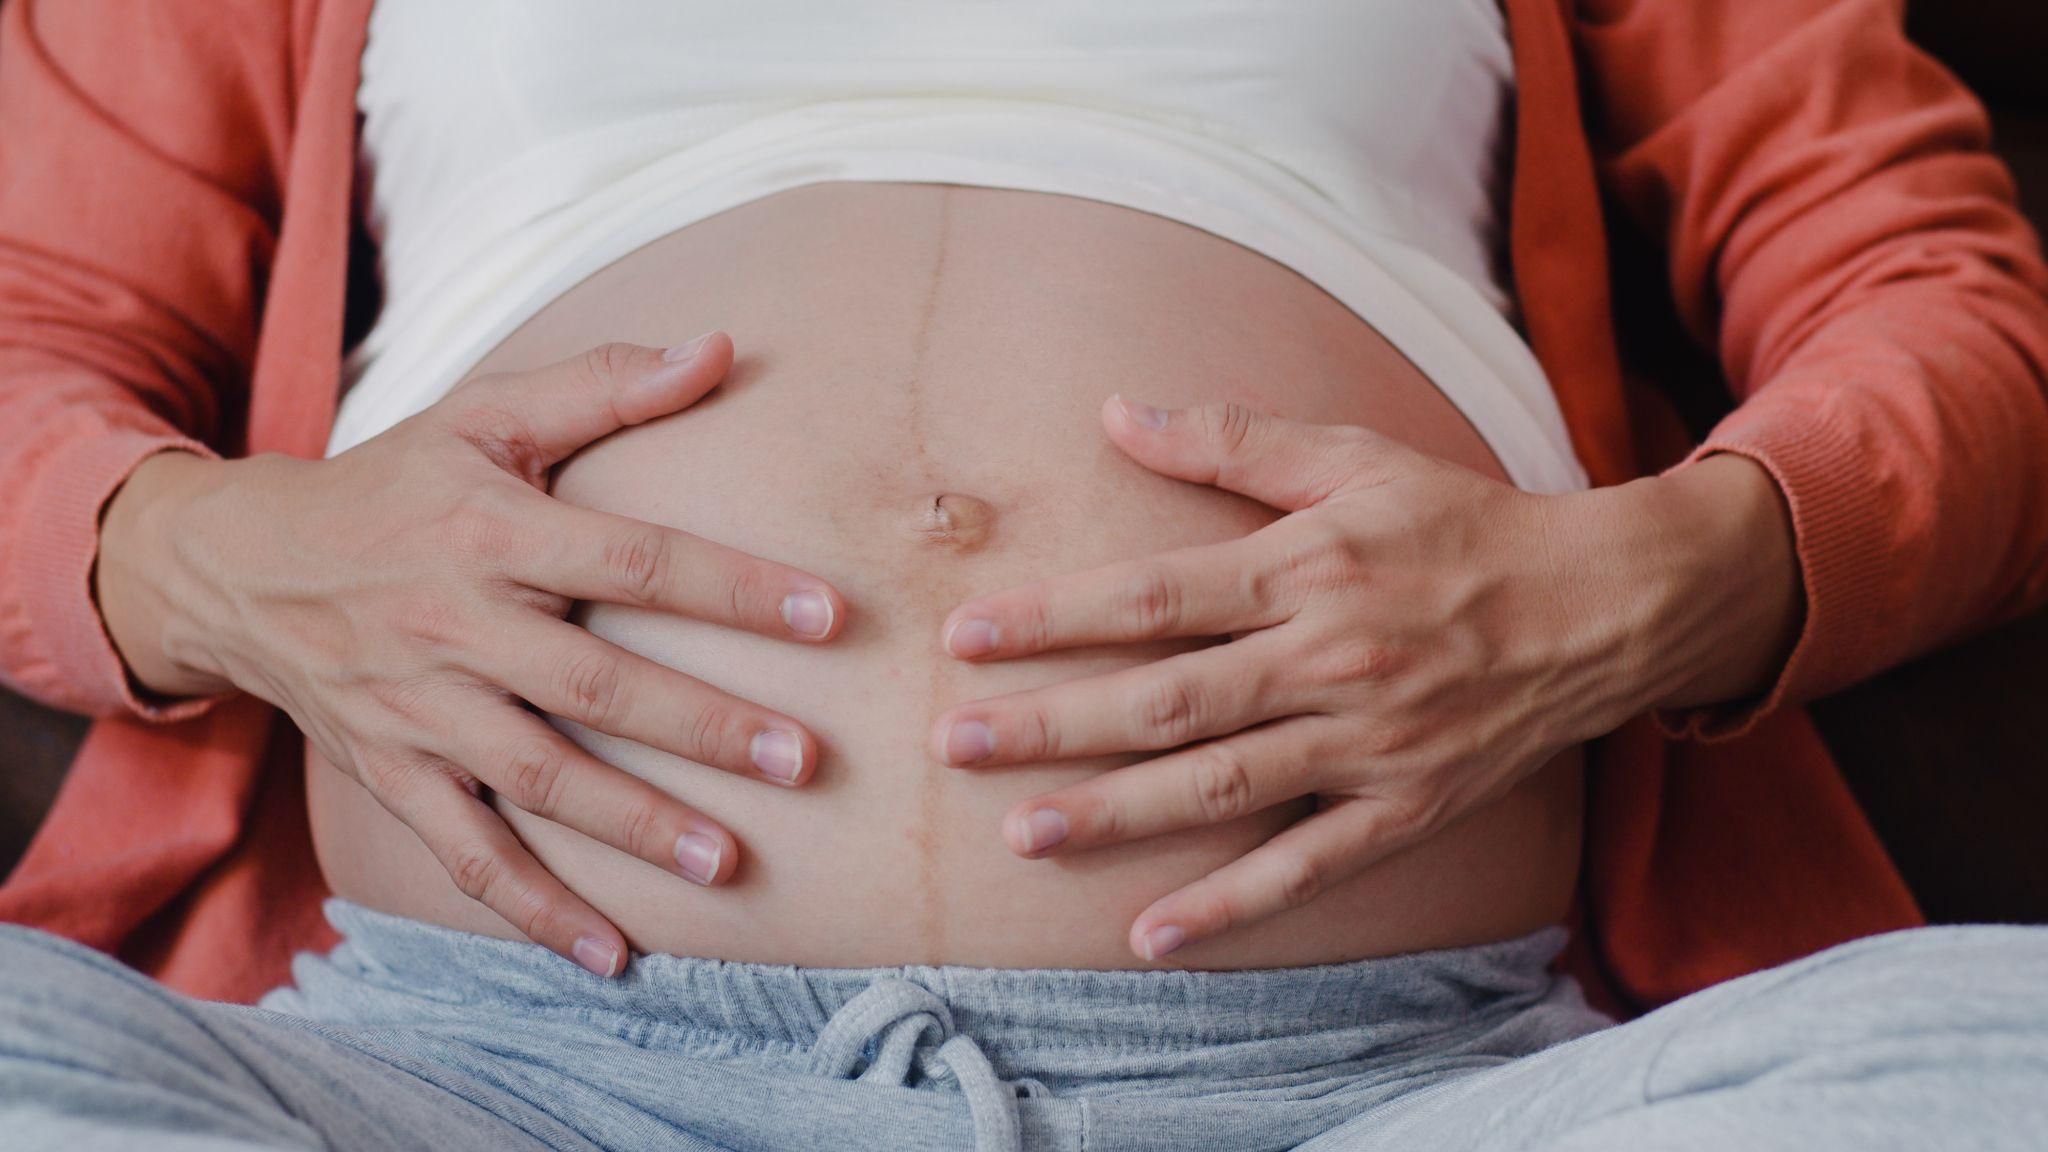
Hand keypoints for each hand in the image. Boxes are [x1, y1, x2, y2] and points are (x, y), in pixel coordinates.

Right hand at [96, 335, 847, 975]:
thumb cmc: (393, 483)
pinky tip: (610, 954)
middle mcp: (455, 623)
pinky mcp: (393, 774)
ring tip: (729, 865)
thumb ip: (603, 383)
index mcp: (490, 527)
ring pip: (537, 779)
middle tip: (804, 763)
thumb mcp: (484, 412)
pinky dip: (534, 910)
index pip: (633, 559)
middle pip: (595, 683)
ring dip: (635, 826)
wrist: (240, 564)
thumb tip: (720, 348)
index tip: (831, 619)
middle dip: (703, 726)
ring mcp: (420, 709)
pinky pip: (467, 853)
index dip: (735, 589)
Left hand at [930, 395, 1798, 960]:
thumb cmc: (1464, 522)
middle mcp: (1330, 658)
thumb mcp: (1356, 455)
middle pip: (1167, 699)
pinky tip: (1152, 934)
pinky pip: (1309, 864)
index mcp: (1308, 568)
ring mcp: (1368, 741)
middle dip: (1051, 723)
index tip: (965, 637)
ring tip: (1021, 833)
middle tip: (952, 745)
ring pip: (1221, 785)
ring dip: (1115, 813)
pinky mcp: (1405, 805)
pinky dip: (1233, 903)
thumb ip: (1232, 438)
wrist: (1604, 605)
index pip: (1154, 597)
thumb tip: (1116, 411)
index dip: (1054, 617)